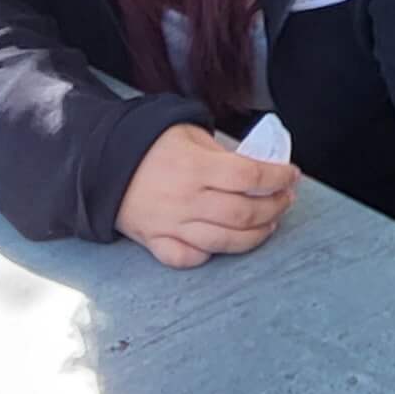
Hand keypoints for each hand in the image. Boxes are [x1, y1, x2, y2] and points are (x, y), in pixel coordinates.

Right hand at [115, 122, 296, 267]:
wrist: (102, 162)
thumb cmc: (151, 145)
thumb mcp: (191, 135)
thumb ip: (224, 153)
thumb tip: (261, 168)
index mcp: (196, 167)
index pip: (250, 176)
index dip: (278, 177)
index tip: (292, 175)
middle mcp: (186, 199)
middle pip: (244, 212)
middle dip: (275, 207)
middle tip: (285, 199)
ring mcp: (171, 224)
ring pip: (224, 241)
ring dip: (255, 235)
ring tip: (269, 224)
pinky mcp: (156, 241)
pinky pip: (187, 258)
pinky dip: (208, 255)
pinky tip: (225, 244)